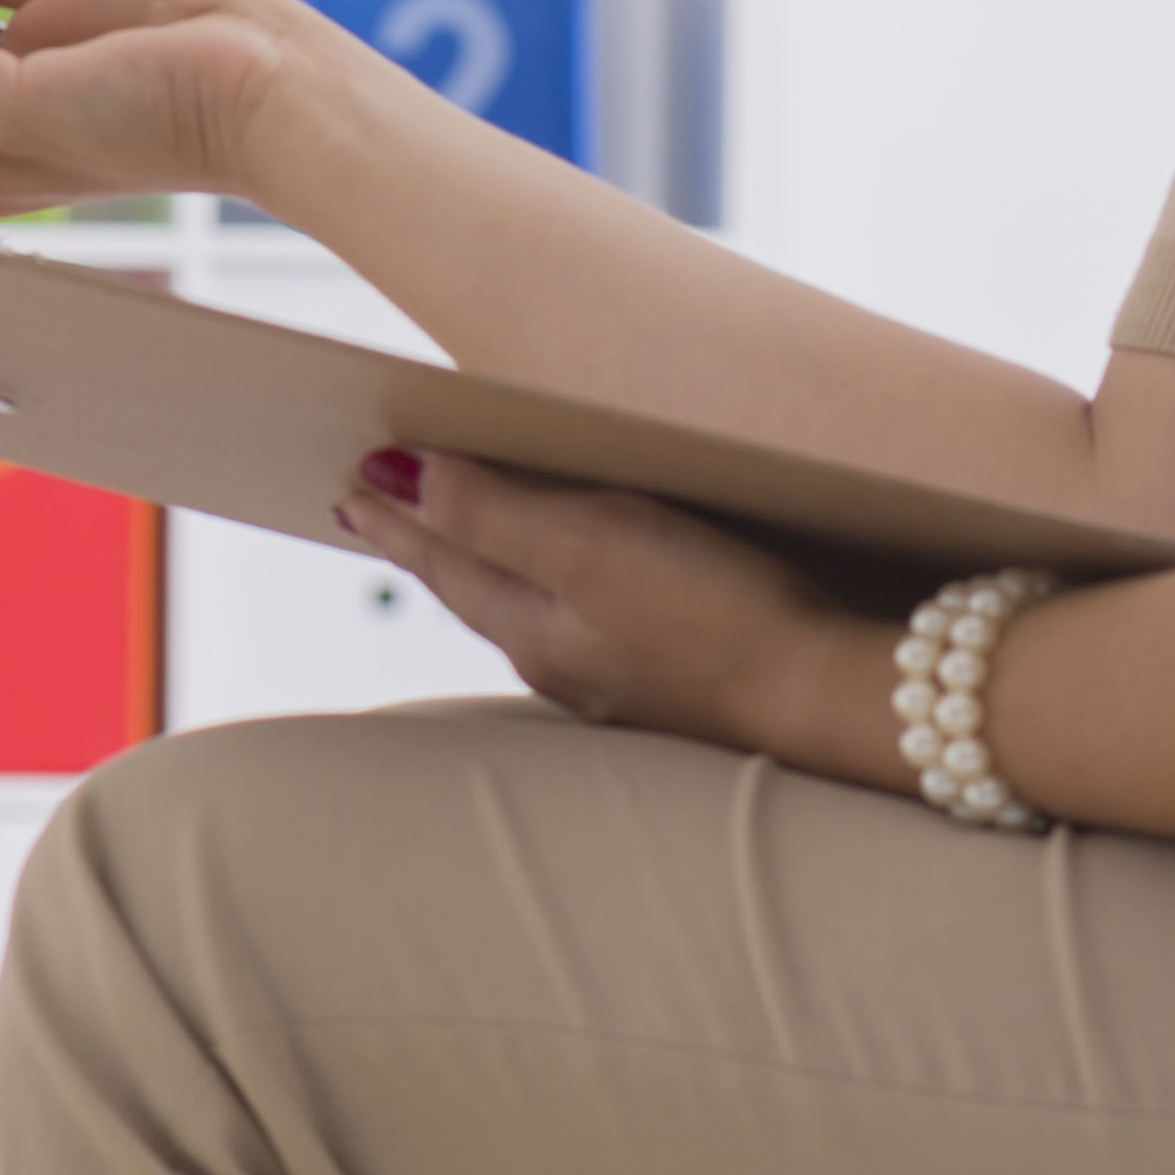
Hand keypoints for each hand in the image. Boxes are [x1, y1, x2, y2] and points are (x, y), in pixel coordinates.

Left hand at [332, 450, 901, 779]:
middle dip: (426, 542)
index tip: (349, 483)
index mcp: (531, 628)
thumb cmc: (710, 611)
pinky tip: (571, 589)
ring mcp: (619, 676)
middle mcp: (562, 661)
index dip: (394, 516)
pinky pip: (586, 620)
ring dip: (483, 565)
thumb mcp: (587, 546)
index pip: (441, 560)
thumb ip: (488, 513)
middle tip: (374, 510)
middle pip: (474, 586)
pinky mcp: (677, 676)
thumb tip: (394, 479)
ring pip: (527, 607)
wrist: (825, 694)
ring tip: (456, 541)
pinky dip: (552, 587)